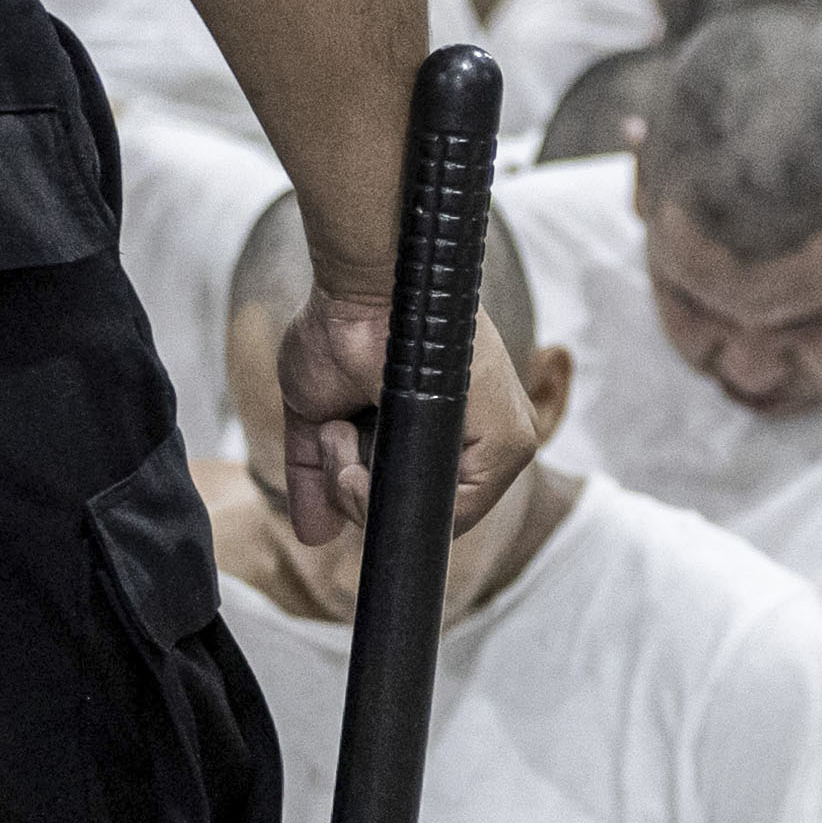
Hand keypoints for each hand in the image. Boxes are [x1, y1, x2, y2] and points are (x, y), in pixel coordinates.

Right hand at [277, 297, 541, 548]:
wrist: (356, 290)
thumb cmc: (339, 330)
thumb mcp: (317, 414)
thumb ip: (315, 473)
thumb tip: (312, 532)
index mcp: (446, 430)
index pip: (417, 500)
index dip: (365, 499)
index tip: (337, 461)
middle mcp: (478, 438)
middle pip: (417, 511)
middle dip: (356, 491)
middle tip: (337, 441)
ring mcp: (500, 441)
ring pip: (428, 517)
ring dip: (361, 491)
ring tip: (343, 432)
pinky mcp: (510, 442)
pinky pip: (452, 513)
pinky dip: (386, 496)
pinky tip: (359, 456)